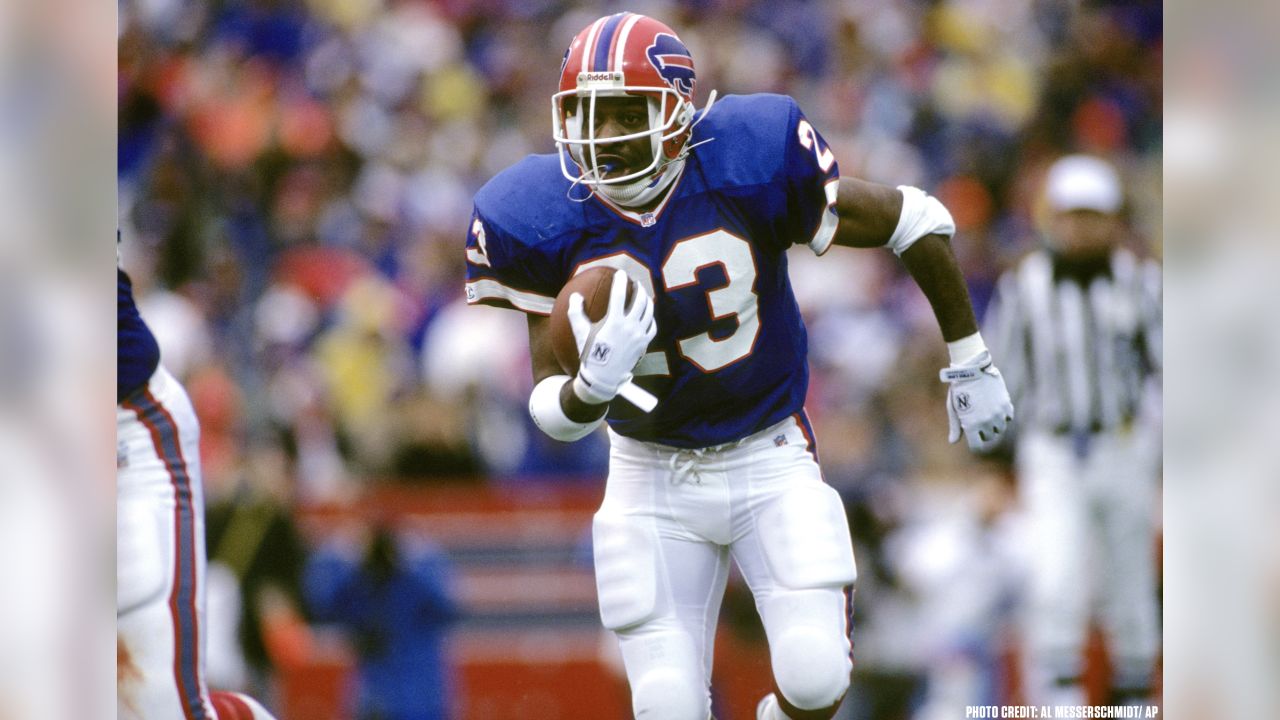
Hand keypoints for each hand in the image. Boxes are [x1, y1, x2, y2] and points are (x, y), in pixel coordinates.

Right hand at [569, 270, 657, 407]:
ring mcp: (639, 335)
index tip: (620, 273)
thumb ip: (575, 312)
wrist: (603, 376)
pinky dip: (650, 318)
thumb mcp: (580, 332)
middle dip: (638, 288)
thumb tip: (575, 295)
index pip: (619, 294)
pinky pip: (652, 326)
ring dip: (646, 300)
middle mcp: (630, 326)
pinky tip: (647, 315)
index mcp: (614, 321)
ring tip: (643, 295)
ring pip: (648, 312)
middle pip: (639, 300)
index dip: (620, 281)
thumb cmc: (589, 353)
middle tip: (635, 283)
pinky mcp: (644, 344)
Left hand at [939, 351, 1013, 451]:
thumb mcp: (953, 408)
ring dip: (994, 426)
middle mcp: (986, 422)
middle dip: (983, 433)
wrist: (972, 370)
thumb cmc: (959, 389)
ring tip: (986, 416)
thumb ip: (955, 426)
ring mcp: (998, 414)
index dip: (975, 445)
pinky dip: (1003, 416)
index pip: (977, 446)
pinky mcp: (1006, 404)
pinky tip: (995, 409)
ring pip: (1000, 429)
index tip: (974, 441)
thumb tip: (952, 442)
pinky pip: (1008, 418)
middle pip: (989, 438)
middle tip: (978, 423)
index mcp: (971, 425)